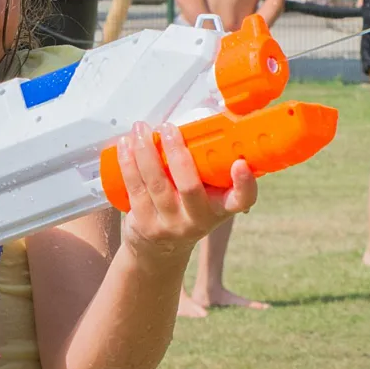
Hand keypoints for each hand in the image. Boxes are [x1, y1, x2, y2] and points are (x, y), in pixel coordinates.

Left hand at [115, 121, 257, 262]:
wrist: (159, 250)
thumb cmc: (187, 208)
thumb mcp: (206, 196)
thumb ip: (208, 167)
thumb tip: (205, 118)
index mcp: (220, 208)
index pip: (240, 200)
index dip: (244, 184)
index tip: (241, 164)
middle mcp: (198, 219)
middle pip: (190, 187)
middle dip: (177, 153)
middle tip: (168, 128)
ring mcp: (170, 223)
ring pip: (157, 183)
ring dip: (146, 151)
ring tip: (141, 128)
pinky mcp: (144, 223)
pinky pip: (135, 188)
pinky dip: (128, 162)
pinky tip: (126, 144)